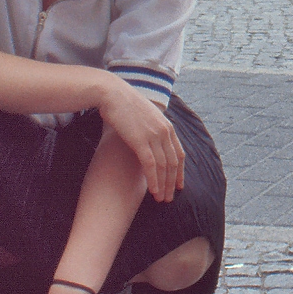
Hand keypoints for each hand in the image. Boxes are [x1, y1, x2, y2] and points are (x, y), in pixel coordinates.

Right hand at [98, 85, 185, 202]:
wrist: (112, 94)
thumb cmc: (125, 105)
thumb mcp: (145, 117)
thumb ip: (152, 130)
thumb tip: (152, 142)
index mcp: (168, 126)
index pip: (179, 154)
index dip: (180, 172)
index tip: (179, 185)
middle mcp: (165, 131)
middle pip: (173, 163)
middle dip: (173, 183)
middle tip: (170, 198)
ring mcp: (154, 135)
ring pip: (164, 167)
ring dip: (164, 185)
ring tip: (162, 199)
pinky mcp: (140, 140)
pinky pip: (151, 165)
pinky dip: (154, 180)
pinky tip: (153, 191)